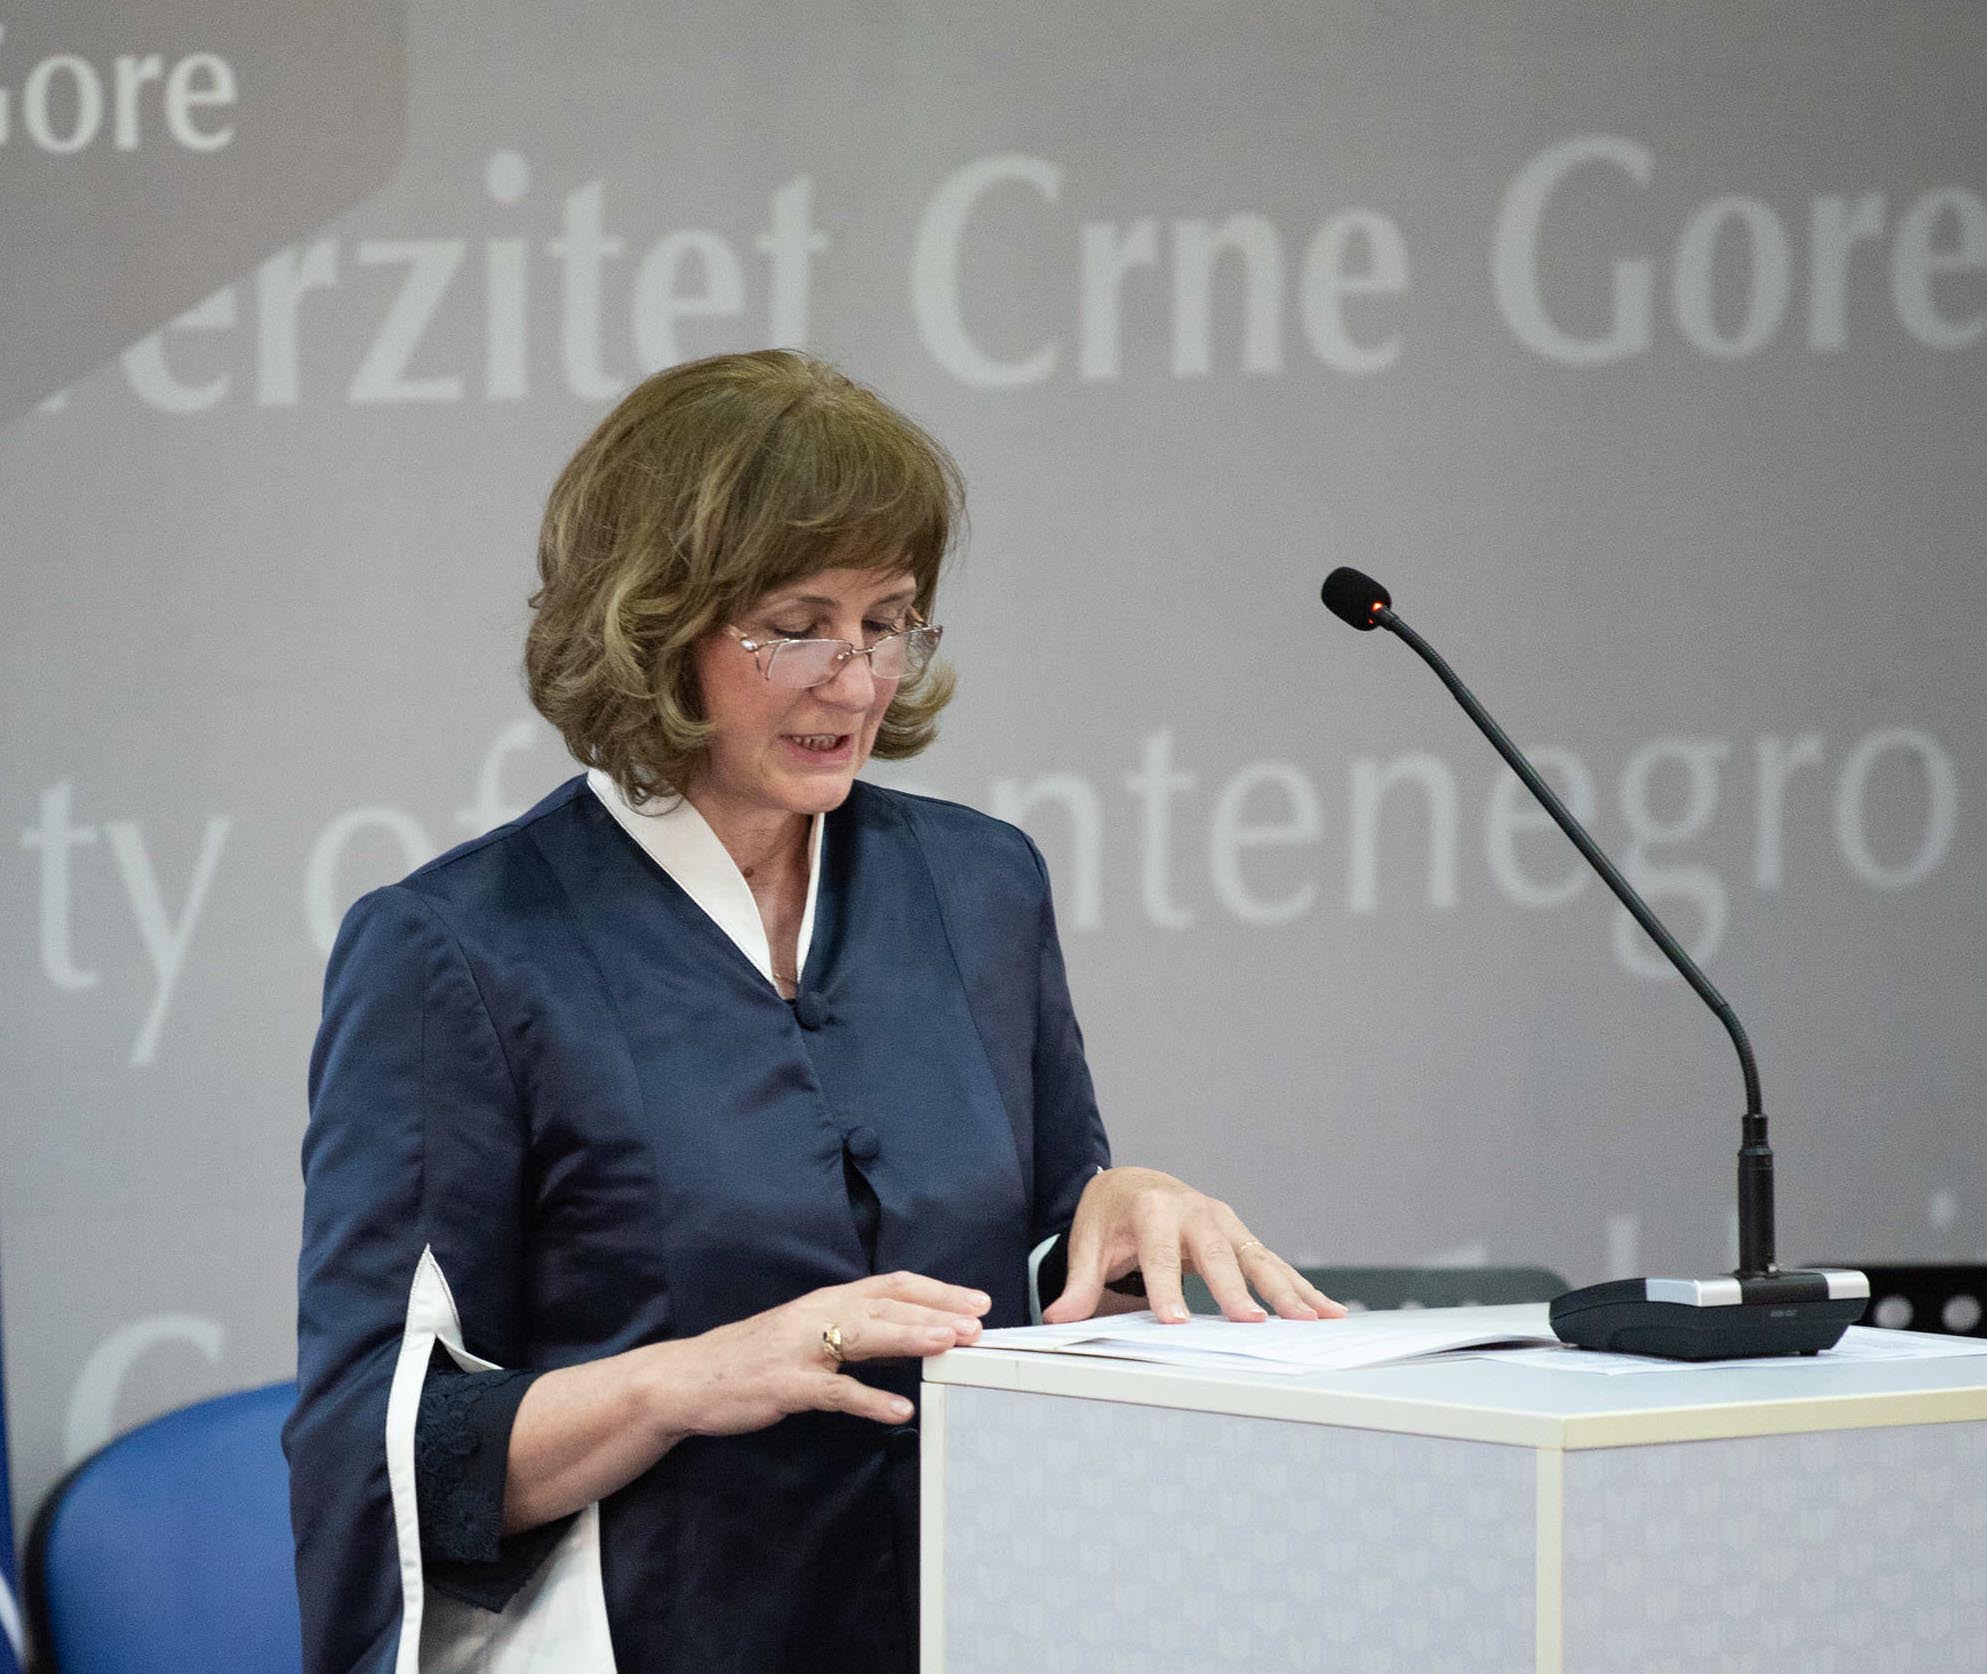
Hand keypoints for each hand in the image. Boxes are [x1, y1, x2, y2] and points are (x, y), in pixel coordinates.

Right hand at [677, 1271, 991, 1432]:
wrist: (688, 1377)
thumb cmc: (754, 1358)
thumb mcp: (808, 1335)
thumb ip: (855, 1335)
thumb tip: (910, 1338)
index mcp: (826, 1301)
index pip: (891, 1285)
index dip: (936, 1291)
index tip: (976, 1300)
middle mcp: (816, 1315)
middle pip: (886, 1304)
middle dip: (935, 1311)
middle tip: (978, 1322)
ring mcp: (799, 1349)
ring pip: (864, 1336)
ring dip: (910, 1338)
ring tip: (949, 1345)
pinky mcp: (784, 1385)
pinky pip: (833, 1392)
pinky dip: (868, 1400)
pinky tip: (898, 1410)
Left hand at [1042, 1166, 1347, 1325]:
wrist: (1136, 1183)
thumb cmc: (1112, 1216)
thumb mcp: (1088, 1242)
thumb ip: (1079, 1283)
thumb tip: (1058, 1318)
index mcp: (1152, 1208)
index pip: (1159, 1253)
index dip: (1166, 1288)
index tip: (1175, 1322)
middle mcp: (1196, 1211)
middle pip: (1217, 1254)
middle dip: (1235, 1289)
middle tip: (1251, 1324)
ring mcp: (1225, 1223)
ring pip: (1258, 1258)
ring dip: (1287, 1290)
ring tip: (1313, 1321)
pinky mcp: (1242, 1238)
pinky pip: (1275, 1265)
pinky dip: (1302, 1289)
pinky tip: (1328, 1312)